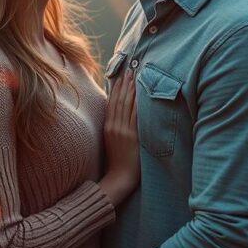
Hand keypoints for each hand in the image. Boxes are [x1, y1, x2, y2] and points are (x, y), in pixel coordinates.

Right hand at [98, 68, 139, 205]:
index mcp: (107, 126)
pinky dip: (137, 103)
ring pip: (126, 105)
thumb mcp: (110, 141)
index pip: (112, 102)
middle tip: (130, 70)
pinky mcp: (132, 136)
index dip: (116, 87)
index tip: (121, 75)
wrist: (118, 177)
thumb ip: (113, 126)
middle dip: (125, 84)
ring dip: (131, 89)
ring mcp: (122, 130)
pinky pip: (135, 116)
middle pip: (119, 100)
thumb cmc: (116, 161)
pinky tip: (141, 94)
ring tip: (135, 76)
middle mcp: (113, 126)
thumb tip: (118, 113)